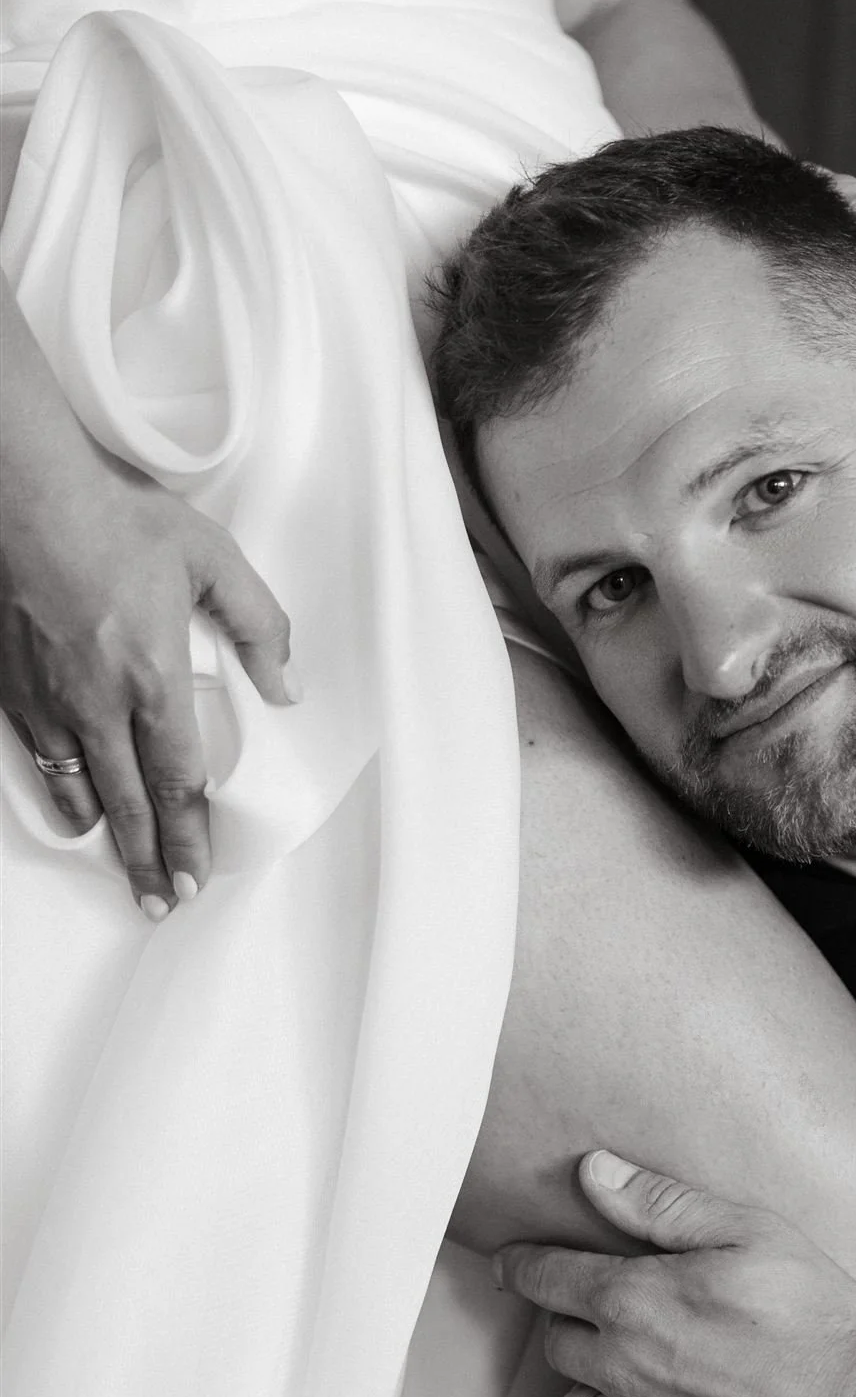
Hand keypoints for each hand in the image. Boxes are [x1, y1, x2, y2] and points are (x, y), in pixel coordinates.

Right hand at [1, 452, 293, 914]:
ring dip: (108, 838)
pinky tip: (73, 813)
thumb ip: (260, 626)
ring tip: (127, 872)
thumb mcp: (213, 559)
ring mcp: (49, 699)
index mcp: (154, 679)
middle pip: (131, 804)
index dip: (189, 838)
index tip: (197, 876)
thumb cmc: (117, 518)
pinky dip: (59, 794)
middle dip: (150, 861)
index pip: (179, 783)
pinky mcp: (11, 685)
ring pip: (79, 789)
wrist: (23, 493)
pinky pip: (38, 757)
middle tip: (164, 903)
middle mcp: (98, 703)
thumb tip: (287, 687)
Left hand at [496, 1150, 855, 1396]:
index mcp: (633, 1302)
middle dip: (573, 1321)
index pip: (545, 1277)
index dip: (523, 1265)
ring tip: (637, 1373)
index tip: (511, 1263)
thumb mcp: (753, 1236)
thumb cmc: (817, 1324)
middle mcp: (618, 1370)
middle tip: (613, 1314)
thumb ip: (662, 1204)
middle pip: (556, 1341)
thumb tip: (592, 1171)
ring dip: (594, 1384)